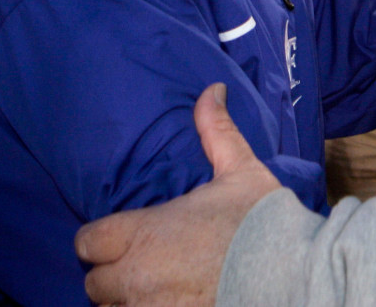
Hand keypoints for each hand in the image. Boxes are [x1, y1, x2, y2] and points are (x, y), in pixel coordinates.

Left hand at [76, 83, 279, 306]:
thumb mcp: (238, 168)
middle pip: (95, 285)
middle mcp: (136, 277)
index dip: (102, 238)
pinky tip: (171, 301)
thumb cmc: (258, 219)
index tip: (125, 236)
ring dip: (128, 301)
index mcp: (143, 233)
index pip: (87, 242)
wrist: (288, 272)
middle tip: (143, 264)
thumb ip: (215, 130)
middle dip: (114, 274)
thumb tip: (212, 89)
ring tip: (154, 289)